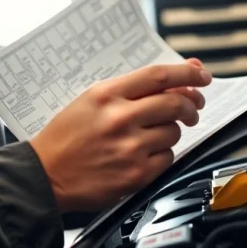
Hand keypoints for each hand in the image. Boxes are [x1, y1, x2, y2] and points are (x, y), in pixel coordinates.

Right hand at [30, 61, 211, 211]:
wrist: (44, 175)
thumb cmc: (67, 136)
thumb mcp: (93, 100)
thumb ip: (134, 88)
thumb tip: (181, 77)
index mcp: (107, 95)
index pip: (159, 76)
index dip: (188, 72)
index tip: (202, 75)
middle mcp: (120, 119)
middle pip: (175, 103)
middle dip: (191, 104)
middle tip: (192, 107)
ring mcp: (129, 148)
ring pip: (173, 132)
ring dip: (171, 132)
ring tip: (150, 135)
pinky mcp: (136, 175)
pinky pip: (167, 158)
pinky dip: (162, 155)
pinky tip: (143, 155)